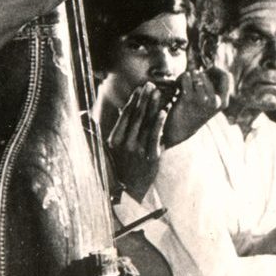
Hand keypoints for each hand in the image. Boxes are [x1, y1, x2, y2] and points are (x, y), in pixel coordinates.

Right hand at [106, 82, 169, 199]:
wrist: (129, 191)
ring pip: (146, 123)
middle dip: (144, 99)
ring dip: (153, 106)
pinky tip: (164, 111)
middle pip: (136, 116)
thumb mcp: (112, 150)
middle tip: (151, 85)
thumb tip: (114, 112)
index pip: (125, 115)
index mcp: (114, 140)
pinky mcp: (150, 157)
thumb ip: (115, 130)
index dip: (133, 100)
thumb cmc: (121, 168)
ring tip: (158, 92)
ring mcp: (137, 150)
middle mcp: (125, 143)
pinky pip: (155, 136)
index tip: (140, 89)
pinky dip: (159, 122)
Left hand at [163, 66, 227, 145]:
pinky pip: (186, 78)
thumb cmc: (195, 110)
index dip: (215, 70)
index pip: (226, 76)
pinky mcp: (188, 99)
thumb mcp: (209, 100)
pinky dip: (183, 77)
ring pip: (198, 75)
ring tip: (186, 78)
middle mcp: (215, 102)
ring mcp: (202, 100)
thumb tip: (212, 66)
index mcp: (223, 102)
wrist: (181, 129)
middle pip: (209, 74)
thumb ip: (212, 84)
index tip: (206, 73)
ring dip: (191, 74)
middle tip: (193, 77)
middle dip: (200, 72)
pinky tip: (181, 81)